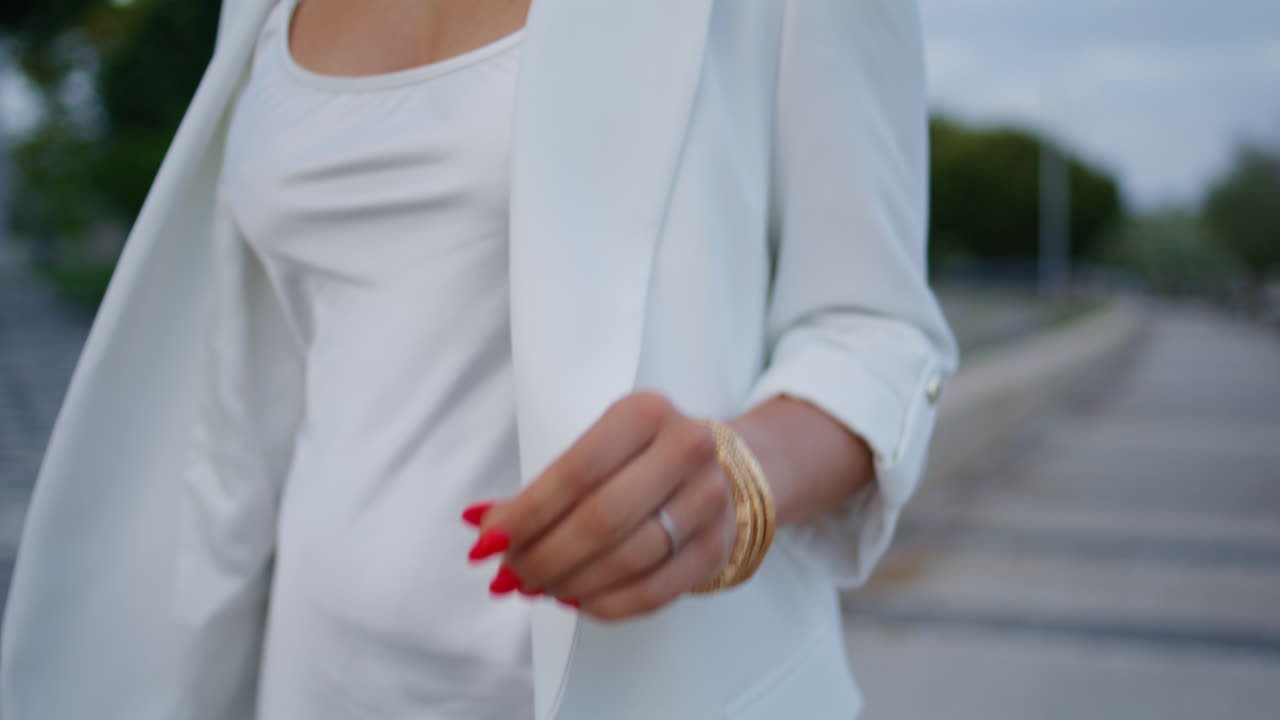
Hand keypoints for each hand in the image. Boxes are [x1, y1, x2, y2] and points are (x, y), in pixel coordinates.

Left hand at [464, 392, 735, 620]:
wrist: (725, 468)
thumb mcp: (597, 450)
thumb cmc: (640, 459)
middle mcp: (686, 449)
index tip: (487, 542)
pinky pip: (655, 591)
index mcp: (645, 413)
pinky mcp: (717, 547)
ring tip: (537, 588)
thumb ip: (541, 489)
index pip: (575, 471)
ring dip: (570, 583)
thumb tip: (479, 525)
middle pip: (601, 519)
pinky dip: (605, 604)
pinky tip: (576, 600)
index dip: (526, 514)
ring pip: (628, 559)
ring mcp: (709, 500)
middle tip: (510, 575)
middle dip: (544, 555)